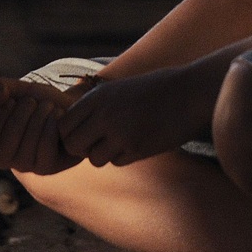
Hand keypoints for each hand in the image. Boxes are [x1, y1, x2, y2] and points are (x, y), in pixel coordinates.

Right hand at [0, 78, 80, 174]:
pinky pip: (45, 147)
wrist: (65, 107)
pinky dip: (52, 125)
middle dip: (21, 115)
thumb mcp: (15, 88)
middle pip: (6, 144)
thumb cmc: (35, 100)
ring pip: (28, 144)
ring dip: (40, 117)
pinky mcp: (45, 167)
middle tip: (32, 101)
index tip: (11, 101)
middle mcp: (3, 157)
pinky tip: (57, 116)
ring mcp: (24, 165)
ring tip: (47, 106)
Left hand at [57, 65, 215, 167]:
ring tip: (123, 140)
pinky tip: (139, 142)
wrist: (188, 93)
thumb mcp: (117, 89)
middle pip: (73, 145)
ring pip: (94, 159)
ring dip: (105, 155)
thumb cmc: (153, 90)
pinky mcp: (137, 148)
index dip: (71, 133)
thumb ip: (94, 107)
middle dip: (83, 148)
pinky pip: (118, 162)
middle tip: (100, 142)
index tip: (86, 132)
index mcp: (96, 97)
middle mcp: (103, 114)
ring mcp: (120, 133)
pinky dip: (125, 157)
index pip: (63, 126)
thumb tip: (71, 132)